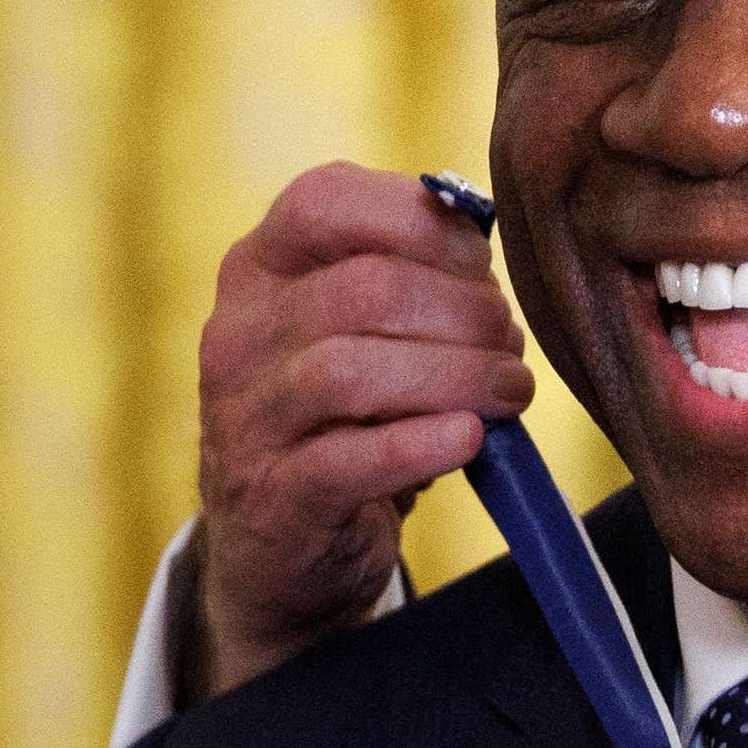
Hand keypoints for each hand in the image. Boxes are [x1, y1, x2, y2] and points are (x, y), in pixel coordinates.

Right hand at [191, 163, 532, 698]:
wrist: (283, 546)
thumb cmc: (346, 417)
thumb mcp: (362, 332)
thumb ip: (410, 277)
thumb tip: (481, 240)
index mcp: (259, 269)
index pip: (324, 201)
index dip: (422, 222)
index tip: (481, 264)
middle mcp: (239, 333)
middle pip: (365, 290)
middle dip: (465, 313)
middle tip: (508, 346)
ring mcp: (248, 417)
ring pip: (354, 371)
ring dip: (458, 377)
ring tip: (506, 392)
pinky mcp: (277, 494)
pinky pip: (353, 459)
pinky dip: (426, 443)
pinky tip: (469, 439)